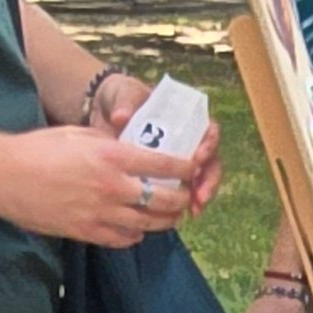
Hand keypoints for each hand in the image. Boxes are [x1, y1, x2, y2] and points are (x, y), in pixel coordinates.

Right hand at [10, 126, 202, 245]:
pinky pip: (122, 240)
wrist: (3, 176)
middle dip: (180, 198)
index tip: (192, 167)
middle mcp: (111, 187)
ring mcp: (99, 213)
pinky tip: (137, 229)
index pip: (163, 165)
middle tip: (183, 195)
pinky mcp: (85, 232)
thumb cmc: (37, 149)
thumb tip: (131, 148)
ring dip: (164, 221)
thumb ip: (110, 142)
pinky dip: (135, 236)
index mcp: (111, 156)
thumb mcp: (78, 134)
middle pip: (163, 200)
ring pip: (148, 224)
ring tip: (170, 216)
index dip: (185, 167)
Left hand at [90, 71, 227, 214]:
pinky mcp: (162, 176)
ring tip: (193, 212)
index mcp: (184, 118)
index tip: (198, 157)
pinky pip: (178, 193)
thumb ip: (124, 102)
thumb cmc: (120, 98)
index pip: (208, 131)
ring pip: (199, 181)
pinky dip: (178, 206)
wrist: (102, 112)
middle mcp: (187, 141)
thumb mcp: (122, 94)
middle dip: (208, 181)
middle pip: (210, 162)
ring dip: (199, 197)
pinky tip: (173, 218)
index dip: (209, 145)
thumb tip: (121, 116)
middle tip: (200, 196)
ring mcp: (176, 160)